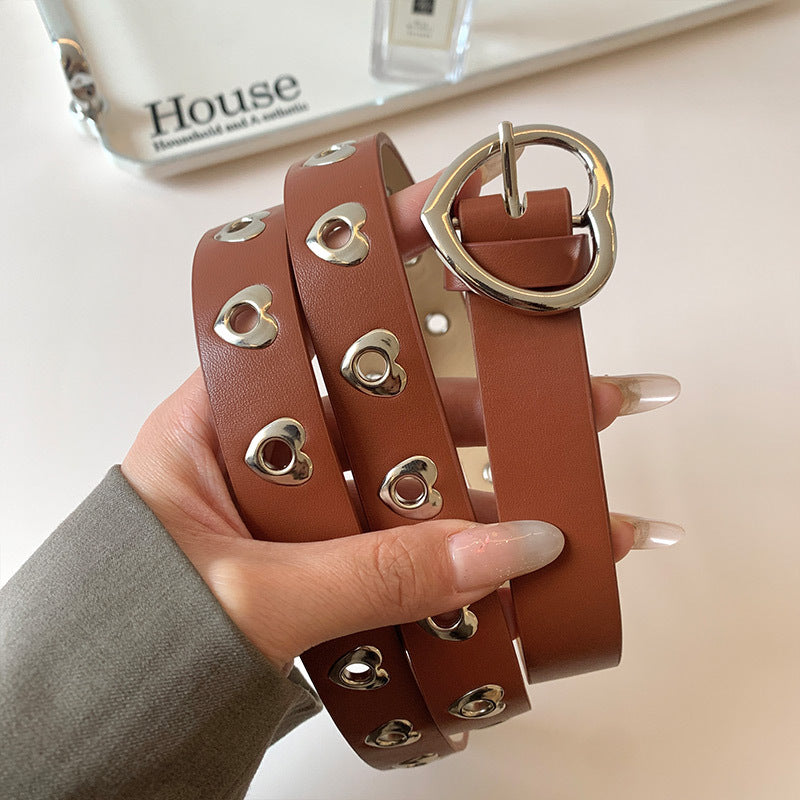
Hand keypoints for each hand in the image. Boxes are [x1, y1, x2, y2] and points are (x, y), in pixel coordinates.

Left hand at [121, 175, 682, 673]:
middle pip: (390, 403)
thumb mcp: (254, 595)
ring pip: (414, 479)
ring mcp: (310, 509)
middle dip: (486, 401)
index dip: (374, 258)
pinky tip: (529, 566)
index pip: (305, 315)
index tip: (446, 214)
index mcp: (223, 422)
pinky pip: (411, 544)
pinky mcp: (335, 562)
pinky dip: (468, 556)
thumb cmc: (141, 636)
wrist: (123, 724)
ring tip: (580, 500)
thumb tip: (505, 548)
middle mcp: (274, 452)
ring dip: (498, 489)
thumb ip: (373, 575)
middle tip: (564, 394)